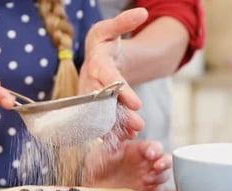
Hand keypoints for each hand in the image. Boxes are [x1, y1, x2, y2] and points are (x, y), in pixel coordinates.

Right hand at [79, 8, 148, 138]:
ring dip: (116, 125)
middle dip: (118, 115)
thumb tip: (142, 13)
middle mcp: (89, 82)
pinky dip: (112, 129)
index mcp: (95, 63)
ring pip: (101, 114)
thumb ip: (124, 22)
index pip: (107, 78)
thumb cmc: (103, 43)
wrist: (94, 58)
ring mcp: (90, 96)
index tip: (137, 104)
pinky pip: (100, 120)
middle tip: (138, 125)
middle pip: (102, 102)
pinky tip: (127, 136)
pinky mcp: (93, 106)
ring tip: (135, 132)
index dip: (121, 91)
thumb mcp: (110, 29)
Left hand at [83, 140, 171, 190]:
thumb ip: (115, 139)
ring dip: (160, 177)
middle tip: (157, 166)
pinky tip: (148, 189)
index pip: (153, 146)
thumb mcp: (103, 150)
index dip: (155, 149)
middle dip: (164, 162)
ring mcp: (145, 178)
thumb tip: (126, 129)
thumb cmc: (95, 165)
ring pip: (164, 175)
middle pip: (165, 160)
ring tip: (147, 180)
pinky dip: (157, 190)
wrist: (89, 185)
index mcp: (136, 150)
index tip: (150, 154)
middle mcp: (144, 163)